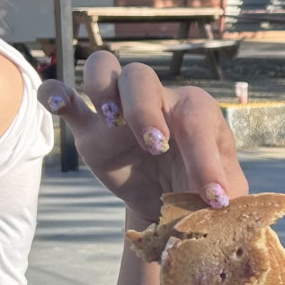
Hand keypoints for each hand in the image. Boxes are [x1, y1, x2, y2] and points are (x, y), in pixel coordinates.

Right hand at [44, 53, 248, 220]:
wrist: (172, 203)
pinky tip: (58, 105)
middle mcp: (156, 100)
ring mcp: (119, 112)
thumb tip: (228, 214)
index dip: (205, 161)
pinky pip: (64, 97)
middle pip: (141, 77)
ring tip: (112, 123)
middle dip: (144, 109)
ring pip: (103, 70)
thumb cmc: (203, 188)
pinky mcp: (90, 131)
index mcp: (196, 111)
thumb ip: (230, 199)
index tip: (213, 199)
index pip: (196, 122)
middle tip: (155, 146)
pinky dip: (55, 93)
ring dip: (103, 89)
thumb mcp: (225, 195)